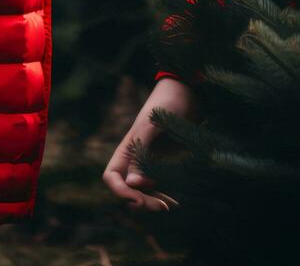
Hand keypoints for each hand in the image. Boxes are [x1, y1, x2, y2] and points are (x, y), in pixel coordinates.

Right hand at [103, 77, 193, 211]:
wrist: (187, 93)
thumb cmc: (167, 105)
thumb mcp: (153, 127)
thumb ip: (141, 154)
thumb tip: (132, 184)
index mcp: (126, 149)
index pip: (112, 177)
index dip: (120, 192)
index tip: (139, 199)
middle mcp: (135, 158)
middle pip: (128, 188)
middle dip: (141, 200)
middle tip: (162, 207)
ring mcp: (150, 161)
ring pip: (144, 190)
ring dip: (153, 200)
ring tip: (171, 205)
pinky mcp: (165, 163)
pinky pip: (159, 184)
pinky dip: (165, 194)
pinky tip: (176, 200)